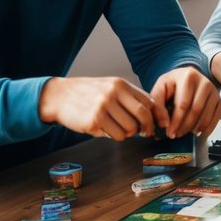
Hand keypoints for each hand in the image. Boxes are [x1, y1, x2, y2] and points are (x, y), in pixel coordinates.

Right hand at [39, 76, 157, 139]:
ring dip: (128, 133)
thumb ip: (129, 97)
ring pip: (130, 129)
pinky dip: (115, 136)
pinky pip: (116, 136)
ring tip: (118, 128)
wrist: (59, 96)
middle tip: (145, 132)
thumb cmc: (87, 93)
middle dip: (148, 127)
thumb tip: (152, 114)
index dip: (158, 115)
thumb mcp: (110, 87)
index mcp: (120, 84)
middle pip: (143, 115)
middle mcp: (113, 93)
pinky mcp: (94, 121)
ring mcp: (103, 107)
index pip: (148, 101)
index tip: (161, 124)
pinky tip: (106, 129)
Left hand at [150, 67, 220, 138]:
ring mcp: (214, 91)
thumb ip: (157, 105)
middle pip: (195, 110)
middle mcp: (204, 82)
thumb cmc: (173, 84)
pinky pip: (217, 116)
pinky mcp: (220, 99)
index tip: (170, 132)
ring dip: (195, 128)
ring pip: (206, 115)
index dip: (176, 121)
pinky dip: (208, 127)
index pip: (183, 104)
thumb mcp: (160, 89)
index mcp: (188, 76)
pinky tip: (198, 131)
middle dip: (184, 127)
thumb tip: (164, 124)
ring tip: (185, 133)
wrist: (187, 77)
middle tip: (176, 135)